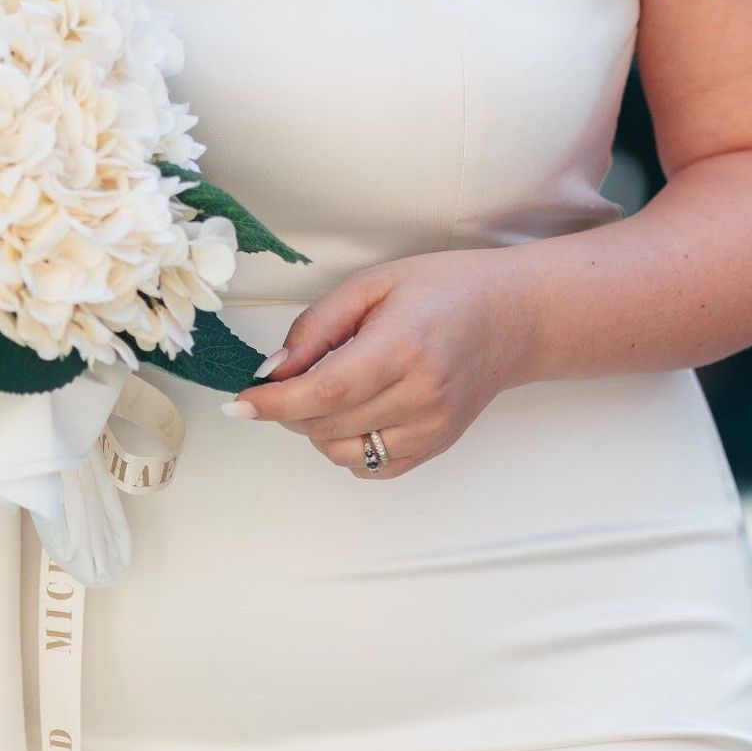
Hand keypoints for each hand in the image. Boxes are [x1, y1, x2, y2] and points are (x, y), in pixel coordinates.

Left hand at [228, 249, 542, 478]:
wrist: (511, 317)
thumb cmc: (442, 290)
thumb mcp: (372, 285)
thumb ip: (317, 327)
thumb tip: (273, 371)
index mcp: (402, 346)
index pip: (324, 391)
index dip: (274, 403)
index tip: (240, 404)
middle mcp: (420, 395)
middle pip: (326, 423)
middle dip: (289, 407)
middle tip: (292, 374)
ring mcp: (431, 428)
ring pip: (341, 452)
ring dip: (316, 427)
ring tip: (333, 387)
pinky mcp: (435, 447)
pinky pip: (369, 465)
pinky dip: (346, 444)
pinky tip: (356, 410)